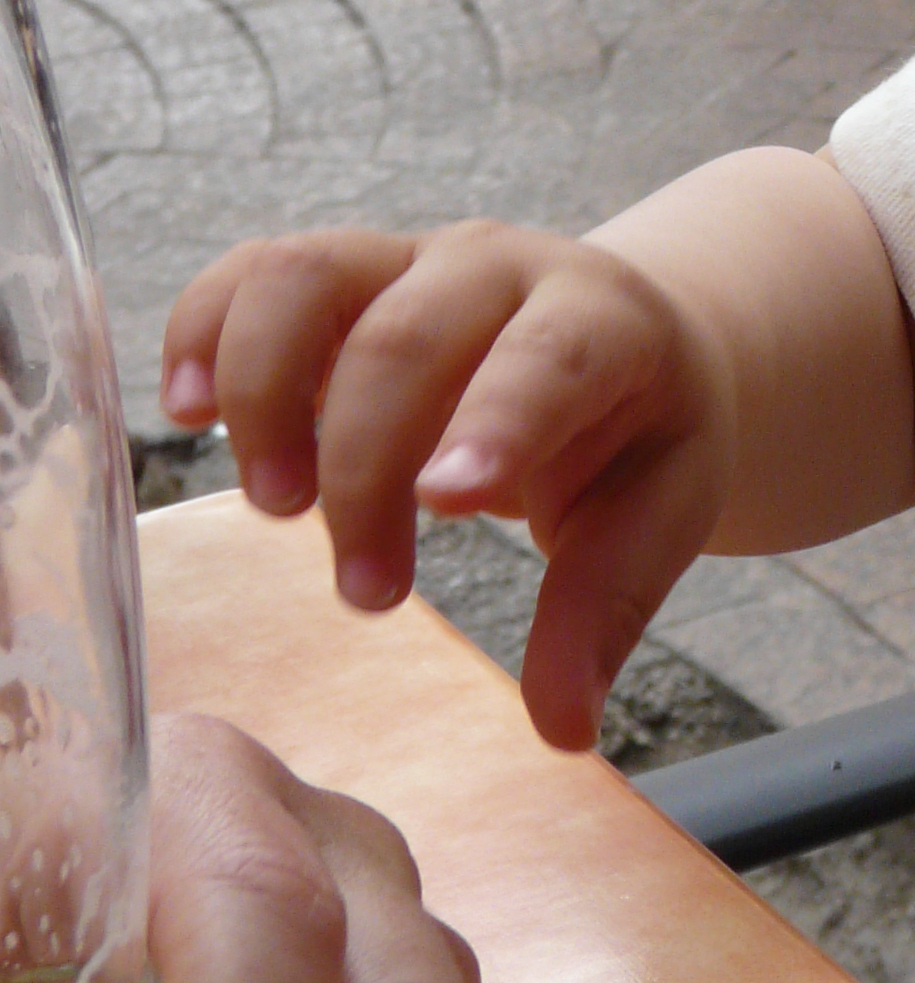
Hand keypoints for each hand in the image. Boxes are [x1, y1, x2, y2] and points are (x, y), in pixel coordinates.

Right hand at [161, 226, 729, 748]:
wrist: (625, 338)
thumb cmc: (637, 433)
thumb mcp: (659, 512)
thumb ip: (607, 607)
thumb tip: (562, 726)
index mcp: (602, 319)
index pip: (549, 358)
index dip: (493, 423)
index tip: (444, 504)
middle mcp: (498, 266)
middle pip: (406, 339)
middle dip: (365, 466)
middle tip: (366, 590)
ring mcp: (408, 257)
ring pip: (308, 277)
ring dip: (266, 392)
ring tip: (275, 505)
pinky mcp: (338, 272)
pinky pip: (251, 273)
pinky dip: (203, 329)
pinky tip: (188, 410)